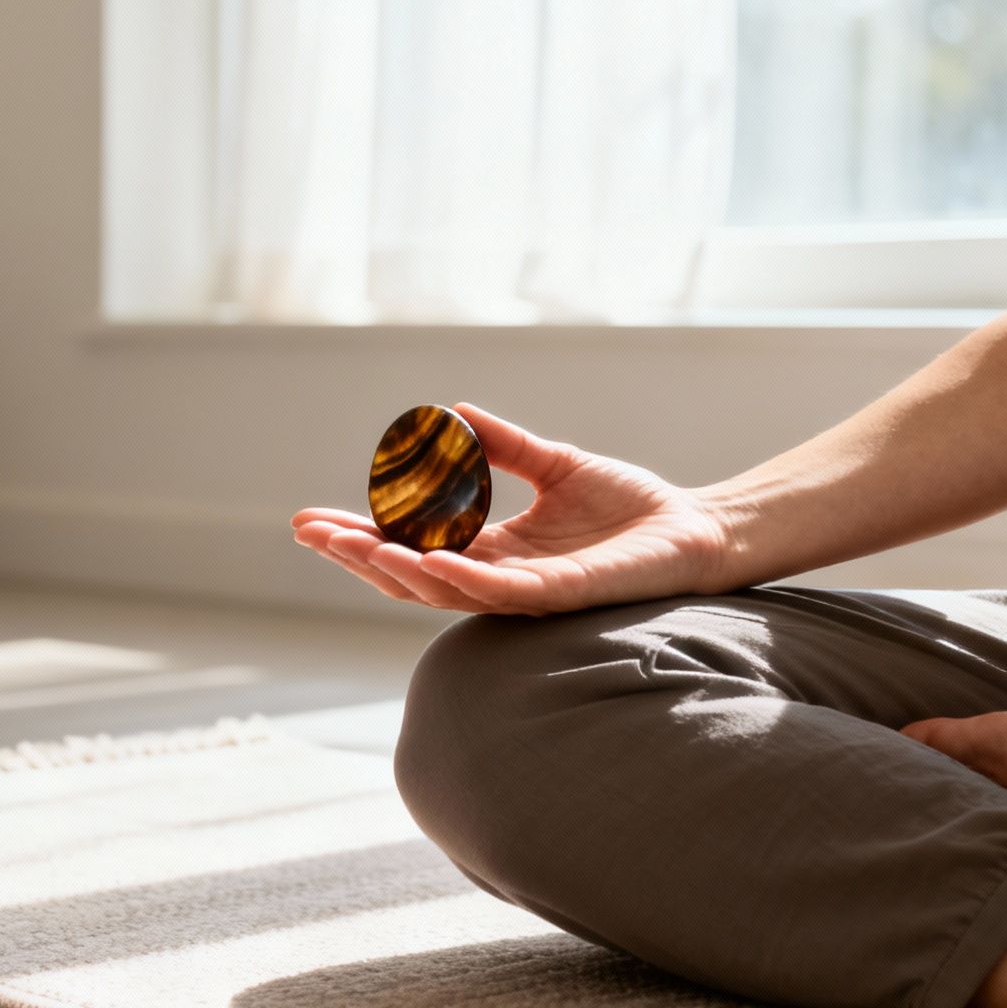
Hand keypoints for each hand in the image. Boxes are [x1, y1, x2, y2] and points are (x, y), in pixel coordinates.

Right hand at [291, 403, 735, 614]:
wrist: (698, 529)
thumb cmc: (634, 507)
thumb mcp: (555, 463)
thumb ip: (505, 446)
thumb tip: (453, 412)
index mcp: (493, 551)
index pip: (412, 547)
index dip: (361, 534)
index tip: (312, 518)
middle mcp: (500, 578)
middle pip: (410, 575)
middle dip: (356, 557)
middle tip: (307, 533)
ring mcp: (527, 592)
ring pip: (444, 589)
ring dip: (393, 569)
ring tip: (351, 546)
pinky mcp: (561, 595)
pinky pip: (500, 592)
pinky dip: (459, 577)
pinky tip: (424, 559)